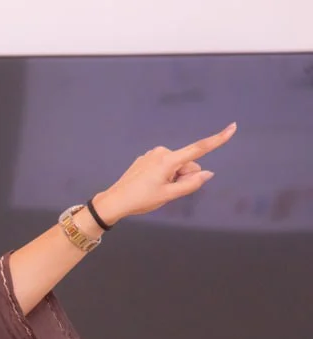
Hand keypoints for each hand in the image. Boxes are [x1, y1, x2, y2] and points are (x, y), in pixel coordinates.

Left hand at [92, 123, 236, 224]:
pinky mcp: (146, 159)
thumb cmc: (141, 200)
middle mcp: (161, 152)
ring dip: (172, 178)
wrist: (114, 201)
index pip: (198, 149)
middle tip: (166, 191)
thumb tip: (208, 173)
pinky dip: (163, 176)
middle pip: (187, 165)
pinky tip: (148, 185)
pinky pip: (164, 166)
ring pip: (176, 167)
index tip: (233, 127)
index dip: (217, 139)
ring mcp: (152, 155)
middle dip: (183, 177)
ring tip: (155, 189)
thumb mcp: (168, 195)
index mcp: (168, 160)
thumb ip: (190, 184)